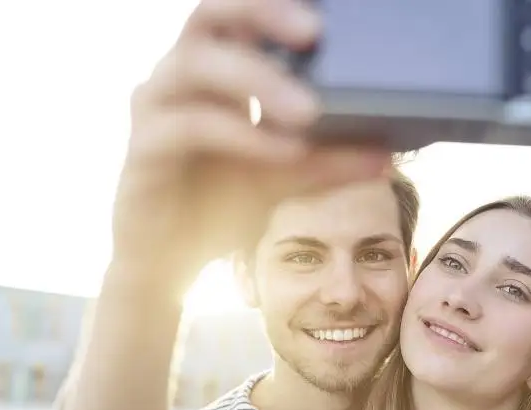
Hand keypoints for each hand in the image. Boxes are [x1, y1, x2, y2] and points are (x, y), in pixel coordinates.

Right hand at [112, 0, 388, 289]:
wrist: (170, 261)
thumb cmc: (220, 206)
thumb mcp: (286, 178)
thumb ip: (329, 162)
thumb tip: (387, 155)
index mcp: (214, 67)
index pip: (239, 11)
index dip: (272, 1)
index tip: (325, 7)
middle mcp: (179, 74)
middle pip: (210, 13)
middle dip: (262, 13)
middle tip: (314, 32)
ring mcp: (156, 107)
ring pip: (197, 64)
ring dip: (257, 80)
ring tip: (309, 111)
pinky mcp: (143, 149)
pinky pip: (192, 126)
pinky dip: (242, 135)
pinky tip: (284, 152)